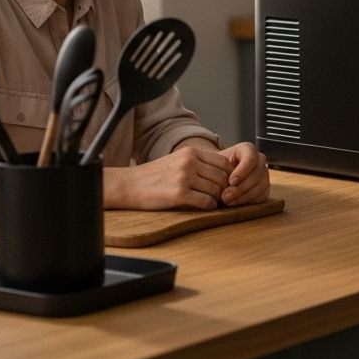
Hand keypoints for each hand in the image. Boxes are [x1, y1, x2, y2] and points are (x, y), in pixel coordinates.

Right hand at [112, 143, 234, 209]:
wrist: (128, 184)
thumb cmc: (154, 175)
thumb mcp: (177, 159)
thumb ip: (198, 162)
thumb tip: (223, 173)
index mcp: (191, 152)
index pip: (224, 162)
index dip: (229, 175)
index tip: (225, 184)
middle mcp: (190, 162)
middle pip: (223, 177)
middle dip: (224, 189)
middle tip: (220, 196)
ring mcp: (184, 178)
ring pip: (216, 190)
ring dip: (216, 198)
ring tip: (210, 201)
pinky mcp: (179, 194)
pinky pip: (206, 202)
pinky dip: (209, 206)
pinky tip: (203, 206)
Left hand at [218, 142, 270, 205]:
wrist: (220, 172)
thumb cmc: (217, 166)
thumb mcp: (215, 162)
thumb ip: (219, 168)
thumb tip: (226, 184)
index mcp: (248, 149)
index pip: (251, 159)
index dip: (242, 172)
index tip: (230, 182)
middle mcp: (259, 159)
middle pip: (256, 174)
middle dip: (240, 188)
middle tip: (225, 196)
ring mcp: (264, 173)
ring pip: (260, 186)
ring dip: (243, 196)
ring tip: (228, 201)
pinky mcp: (265, 186)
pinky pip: (262, 195)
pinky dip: (248, 200)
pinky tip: (235, 202)